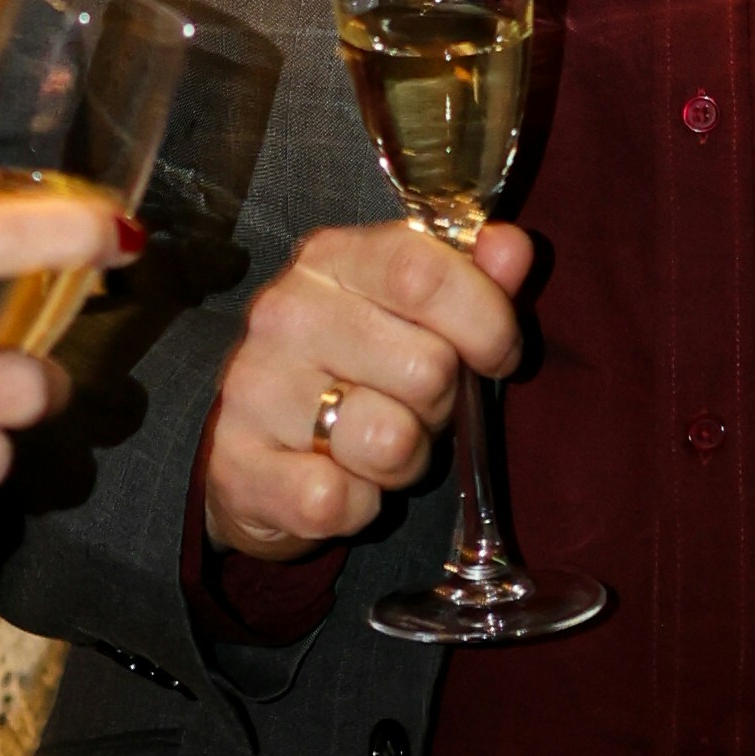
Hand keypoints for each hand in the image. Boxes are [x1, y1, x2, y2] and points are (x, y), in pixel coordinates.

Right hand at [203, 216, 531, 559]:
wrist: (250, 451)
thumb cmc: (353, 372)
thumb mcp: (415, 315)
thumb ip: (470, 280)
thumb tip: (513, 250)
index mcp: (331, 259)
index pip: (423, 273)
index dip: (486, 323)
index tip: (499, 355)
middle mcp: (284, 313)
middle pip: (426, 368)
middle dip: (440, 404)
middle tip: (410, 406)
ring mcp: (254, 389)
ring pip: (390, 441)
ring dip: (402, 461)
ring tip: (374, 445)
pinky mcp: (241, 468)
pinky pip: (341, 500)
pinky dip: (357, 505)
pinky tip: (339, 482)